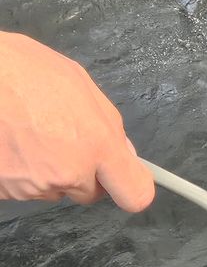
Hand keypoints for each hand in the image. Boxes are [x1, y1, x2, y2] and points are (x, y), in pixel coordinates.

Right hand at [0, 32, 154, 210]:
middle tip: (64, 141)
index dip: (132, 188)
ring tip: (32, 133)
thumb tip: (123, 150)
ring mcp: (36, 185)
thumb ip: (108, 122)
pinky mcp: (8, 191)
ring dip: (51, 171)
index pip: (135, 195)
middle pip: (91, 193)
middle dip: (84, 173)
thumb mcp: (79, 83)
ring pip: (56, 189)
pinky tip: (14, 141)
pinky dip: (24, 171)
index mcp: (97, 145)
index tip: (126, 180)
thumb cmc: (22, 71)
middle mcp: (70, 172)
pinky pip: (27, 188)